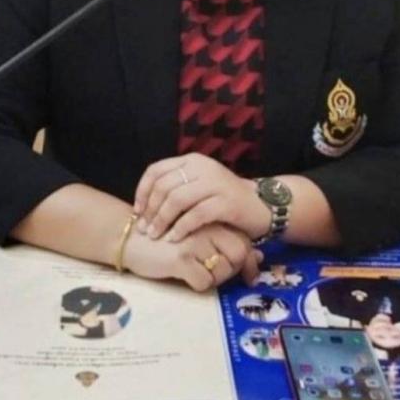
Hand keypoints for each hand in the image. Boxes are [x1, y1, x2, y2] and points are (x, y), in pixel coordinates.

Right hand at [122, 221, 261, 291]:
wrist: (131, 239)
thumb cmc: (168, 240)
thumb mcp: (200, 236)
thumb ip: (228, 243)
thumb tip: (259, 257)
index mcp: (213, 218)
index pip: (245, 242)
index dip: (249, 262)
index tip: (249, 277)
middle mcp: (208, 226)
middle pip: (239, 256)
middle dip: (230, 271)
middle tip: (211, 273)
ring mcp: (195, 240)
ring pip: (223, 271)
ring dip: (212, 278)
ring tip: (193, 271)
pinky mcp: (181, 257)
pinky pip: (204, 283)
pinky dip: (196, 284)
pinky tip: (182, 275)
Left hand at [133, 153, 269, 241]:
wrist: (261, 206)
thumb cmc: (225, 200)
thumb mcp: (199, 185)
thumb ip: (177, 187)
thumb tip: (145, 201)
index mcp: (192, 161)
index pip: (156, 170)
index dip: (142, 191)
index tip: (137, 211)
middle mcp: (203, 167)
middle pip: (164, 186)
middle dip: (150, 210)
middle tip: (144, 229)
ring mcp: (216, 183)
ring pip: (177, 199)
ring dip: (162, 220)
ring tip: (155, 236)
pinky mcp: (226, 202)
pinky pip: (196, 215)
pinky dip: (181, 228)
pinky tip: (174, 239)